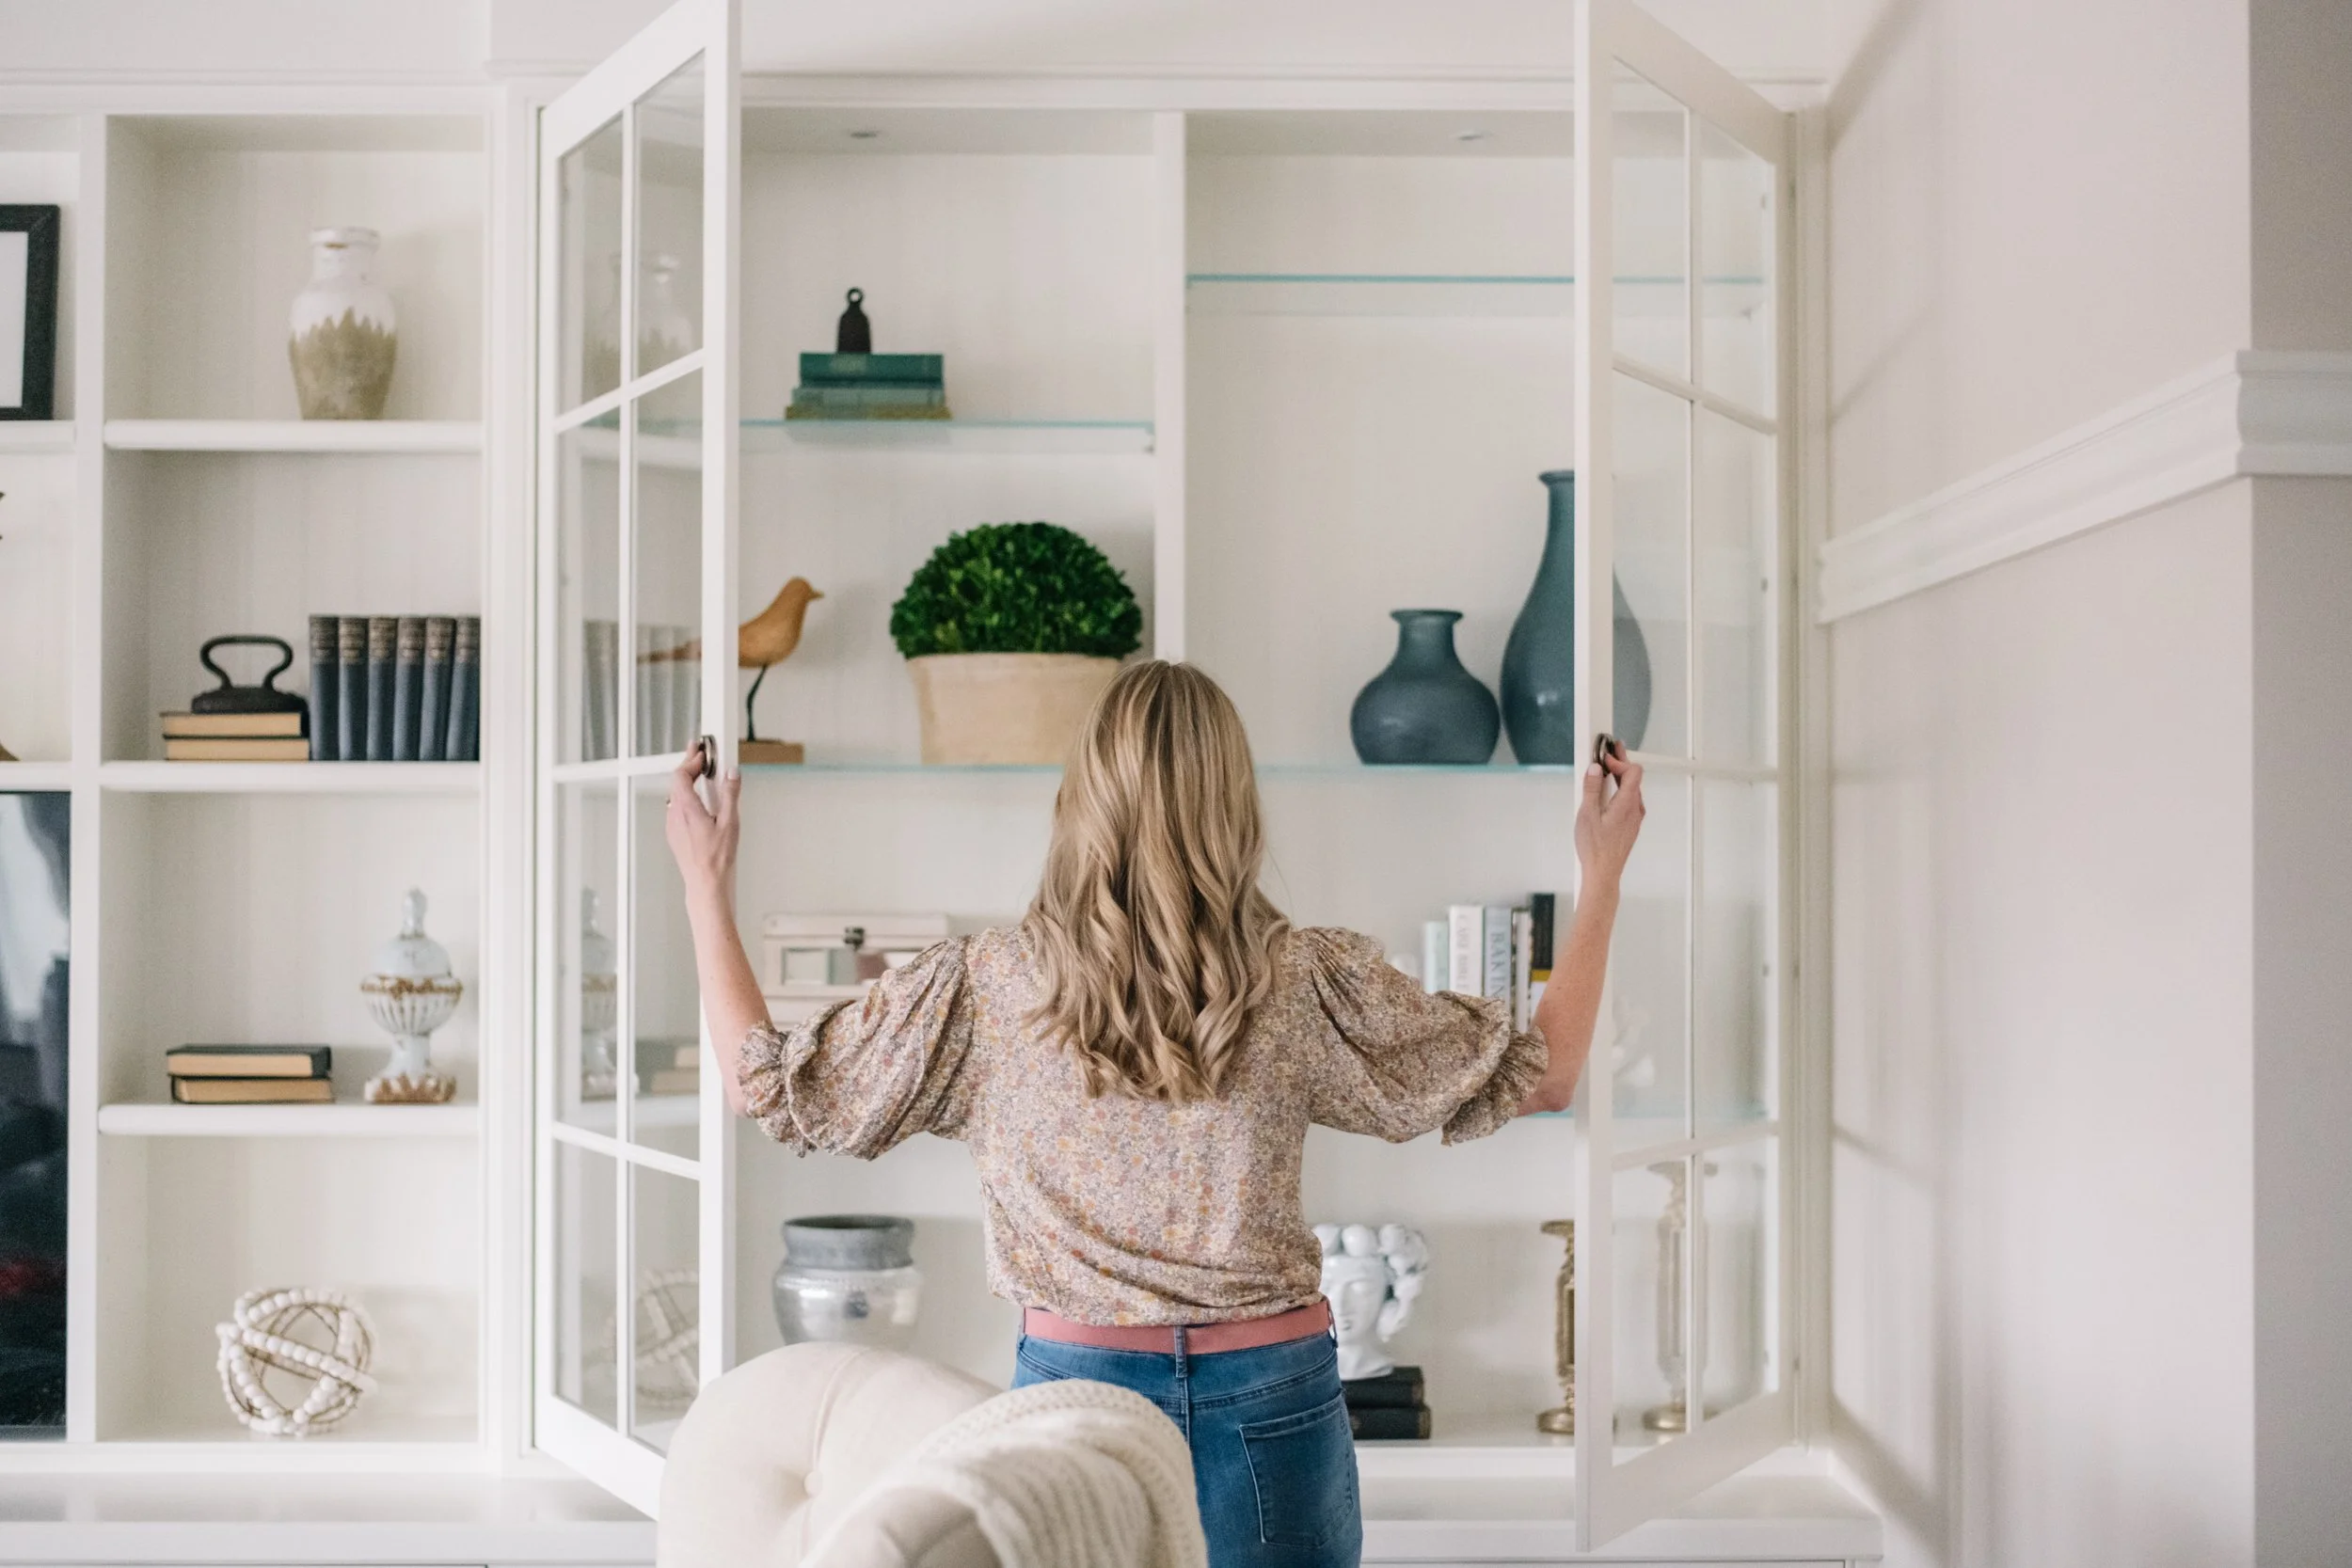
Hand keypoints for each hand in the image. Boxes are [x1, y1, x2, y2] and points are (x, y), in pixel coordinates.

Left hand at [666, 741, 739, 909]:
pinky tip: (697, 801)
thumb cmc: (717, 858)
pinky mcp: (674, 834)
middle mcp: (675, 814)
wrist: (705, 883)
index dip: (692, 761)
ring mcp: (672, 825)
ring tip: (699, 774)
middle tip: (697, 752)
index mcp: (687, 808)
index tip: (703, 754)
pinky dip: (685, 796)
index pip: (681, 775)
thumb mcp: (730, 822)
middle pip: (676, 782)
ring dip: (686, 781)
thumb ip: (730, 794)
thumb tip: (732, 773)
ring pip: (675, 794)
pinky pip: (676, 808)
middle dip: (688, 765)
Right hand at [1574, 745, 1644, 892]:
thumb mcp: (1586, 814)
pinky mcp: (1630, 826)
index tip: (1604, 757)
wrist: (1603, 873)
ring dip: (1621, 778)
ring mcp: (1634, 819)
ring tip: (1607, 771)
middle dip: (1621, 763)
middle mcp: (1635, 810)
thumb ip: (1591, 789)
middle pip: (1634, 779)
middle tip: (1611, 752)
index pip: (1633, 771)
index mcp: (1627, 803)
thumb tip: (1595, 769)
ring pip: (1633, 790)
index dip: (1619, 760)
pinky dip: (1621, 791)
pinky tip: (1609, 795)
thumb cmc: (1595, 848)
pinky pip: (1630, 802)